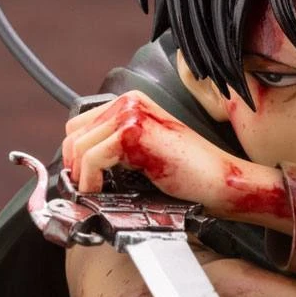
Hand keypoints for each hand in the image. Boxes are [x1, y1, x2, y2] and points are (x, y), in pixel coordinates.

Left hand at [62, 90, 289, 228]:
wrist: (220, 181)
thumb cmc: (192, 174)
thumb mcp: (147, 152)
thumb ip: (119, 147)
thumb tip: (82, 164)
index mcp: (134, 102)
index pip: (82, 123)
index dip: (77, 154)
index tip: (84, 178)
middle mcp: (131, 102)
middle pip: (75, 133)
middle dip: (74, 165)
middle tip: (84, 189)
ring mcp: (131, 114)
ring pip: (79, 147)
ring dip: (81, 176)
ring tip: (93, 194)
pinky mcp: (131, 134)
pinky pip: (91, 158)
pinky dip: (90, 181)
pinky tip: (101, 193)